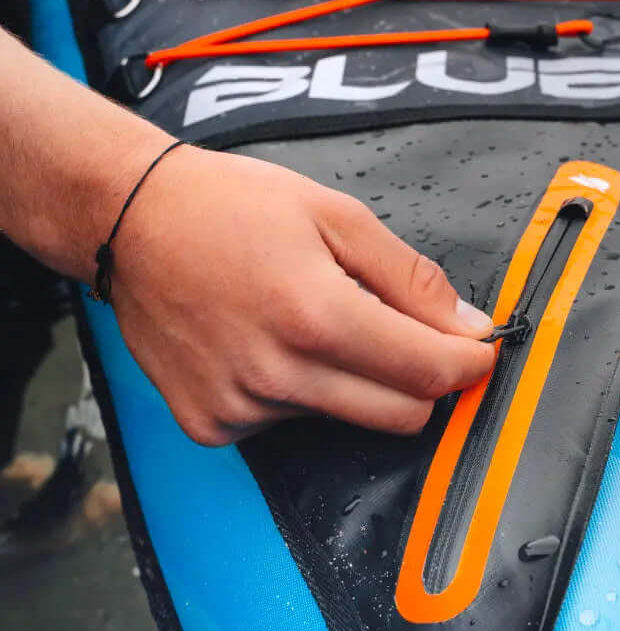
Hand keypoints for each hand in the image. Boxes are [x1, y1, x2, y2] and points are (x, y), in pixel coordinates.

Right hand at [109, 145, 495, 445]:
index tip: (480, 350)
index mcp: (316, 315)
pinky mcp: (210, 424)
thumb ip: (410, 278)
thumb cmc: (231, 205)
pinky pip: (288, 424)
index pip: (427, 374)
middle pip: (400, 417)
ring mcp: (239, 407)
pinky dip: (298, 391)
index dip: (468, 364)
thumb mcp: (336, 216)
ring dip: (353, 380)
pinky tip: (267, 342)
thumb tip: (468, 326)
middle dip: (422, 381)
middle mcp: (277, 373)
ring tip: (310, 319)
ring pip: (345, 419)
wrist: (129, 219)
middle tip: (410, 336)